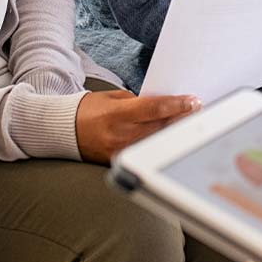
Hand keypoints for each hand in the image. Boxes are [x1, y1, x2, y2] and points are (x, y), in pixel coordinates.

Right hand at [74, 89, 200, 163]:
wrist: (64, 132)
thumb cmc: (89, 110)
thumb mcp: (112, 98)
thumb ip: (138, 102)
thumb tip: (164, 105)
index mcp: (117, 114)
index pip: (154, 109)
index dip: (177, 105)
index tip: (192, 101)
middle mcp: (120, 135)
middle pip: (160, 127)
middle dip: (182, 118)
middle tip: (198, 110)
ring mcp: (119, 152)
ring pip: (156, 141)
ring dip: (174, 131)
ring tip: (189, 122)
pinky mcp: (117, 163)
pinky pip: (143, 153)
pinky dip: (159, 144)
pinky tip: (170, 138)